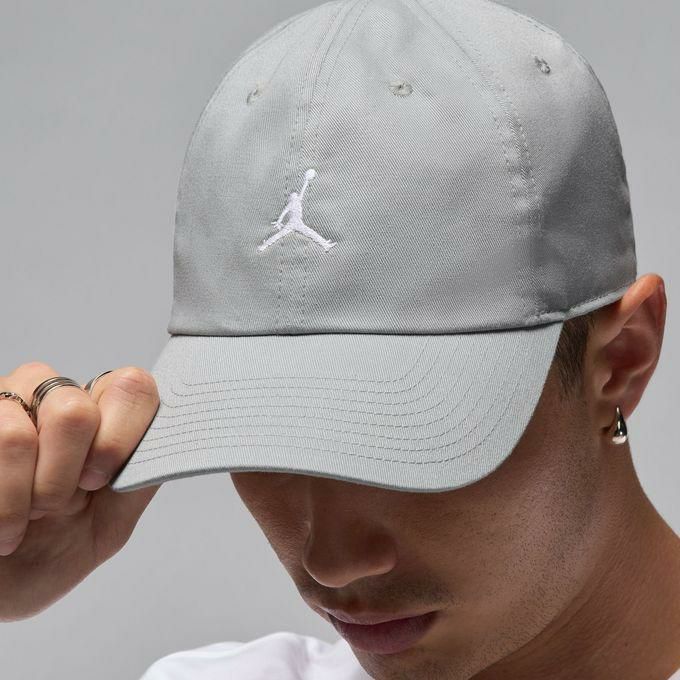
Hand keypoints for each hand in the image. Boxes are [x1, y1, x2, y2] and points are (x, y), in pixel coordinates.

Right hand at [0, 362, 160, 620]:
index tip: (101, 481)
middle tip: (55, 506)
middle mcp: (55, 395)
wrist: (1, 583)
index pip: (132, 387)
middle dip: (63, 476)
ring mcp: (6, 403)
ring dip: (23, 495)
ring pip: (18, 435)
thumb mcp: (111, 523)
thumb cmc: (55, 550)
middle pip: (74, 410)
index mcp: (104, 412)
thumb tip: (169, 442)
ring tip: (22, 518)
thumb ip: (140, 478)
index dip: (120, 436)